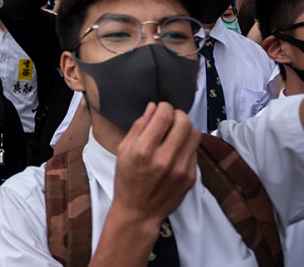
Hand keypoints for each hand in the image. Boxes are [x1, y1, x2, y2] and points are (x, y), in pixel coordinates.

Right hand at [111, 102, 200, 224]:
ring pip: (195, 134)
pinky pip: (195, 151)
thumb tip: (153, 108)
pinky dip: (186, 145)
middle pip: (184, 122)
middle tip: (170, 118)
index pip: (164, 116)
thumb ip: (138, 127)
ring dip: (185, 129)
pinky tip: (176, 151)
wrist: (139, 211)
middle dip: (177, 114)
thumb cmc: (126, 180)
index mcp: (143, 151)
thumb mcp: (123, 151)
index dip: (164, 107)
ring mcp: (181, 169)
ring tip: (175, 133)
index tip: (161, 108)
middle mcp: (164, 159)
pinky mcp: (191, 177)